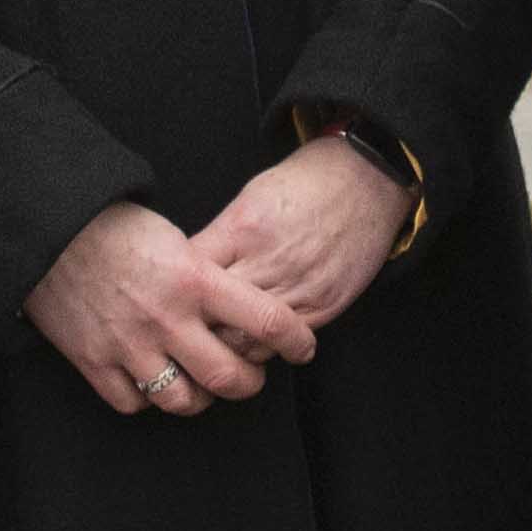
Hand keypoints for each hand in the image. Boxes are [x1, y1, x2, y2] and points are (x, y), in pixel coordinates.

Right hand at [27, 201, 315, 412]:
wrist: (48, 228)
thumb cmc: (115, 225)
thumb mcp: (176, 239)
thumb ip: (207, 276)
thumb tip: (237, 305)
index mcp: (194, 279)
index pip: (265, 320)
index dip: (295, 340)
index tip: (305, 347)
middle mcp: (167, 318)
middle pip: (228, 377)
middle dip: (249, 383)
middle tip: (250, 376)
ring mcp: (129, 344)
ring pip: (182, 400)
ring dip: (201, 398)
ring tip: (202, 385)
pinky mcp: (94, 361)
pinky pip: (133, 403)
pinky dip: (147, 399)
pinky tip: (152, 382)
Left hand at [192, 134, 410, 336]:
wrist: (366, 181)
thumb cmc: (303, 184)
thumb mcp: (249, 197)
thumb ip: (220, 238)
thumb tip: (186, 270)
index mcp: (242, 230)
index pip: (190, 276)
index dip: (172, 293)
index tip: (165, 299)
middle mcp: (268, 263)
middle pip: (213, 318)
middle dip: (194, 329)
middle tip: (183, 333)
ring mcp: (298, 289)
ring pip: (245, 342)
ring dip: (226, 347)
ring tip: (214, 345)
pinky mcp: (323, 307)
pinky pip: (281, 345)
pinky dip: (261, 349)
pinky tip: (251, 342)